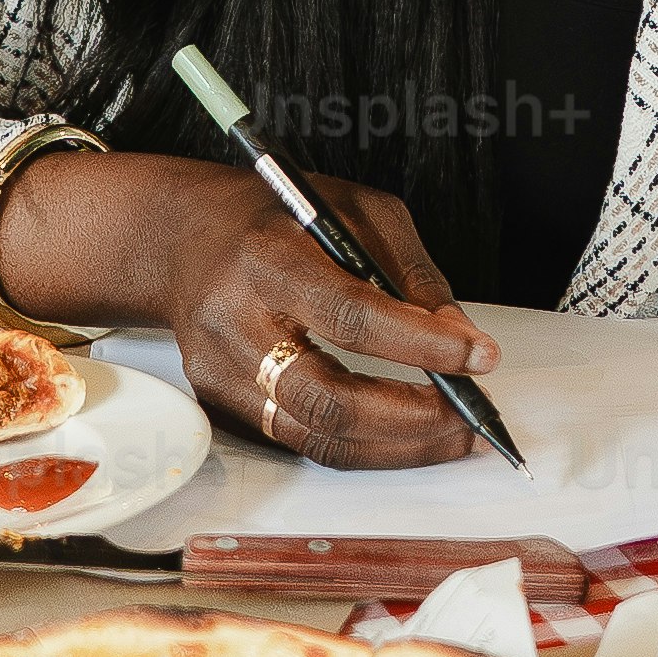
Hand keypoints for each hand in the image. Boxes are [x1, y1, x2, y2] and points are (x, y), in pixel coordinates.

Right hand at [0, 146, 484, 466]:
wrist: (178, 237)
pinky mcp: (221, 403)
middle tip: (470, 418)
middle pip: (328, 396)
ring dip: (395, 446)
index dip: (421, 344)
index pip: (351, 315)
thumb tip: (460, 339)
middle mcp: (236, 322)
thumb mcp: (353, 210)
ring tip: (452, 437)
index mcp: (268, 259)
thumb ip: (410, 272)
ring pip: (315, 435)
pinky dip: (361, 445)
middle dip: (412, 418)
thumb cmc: (273, 217)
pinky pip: (300, 439)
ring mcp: (221, 371)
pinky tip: (403, 434)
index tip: (480, 356)